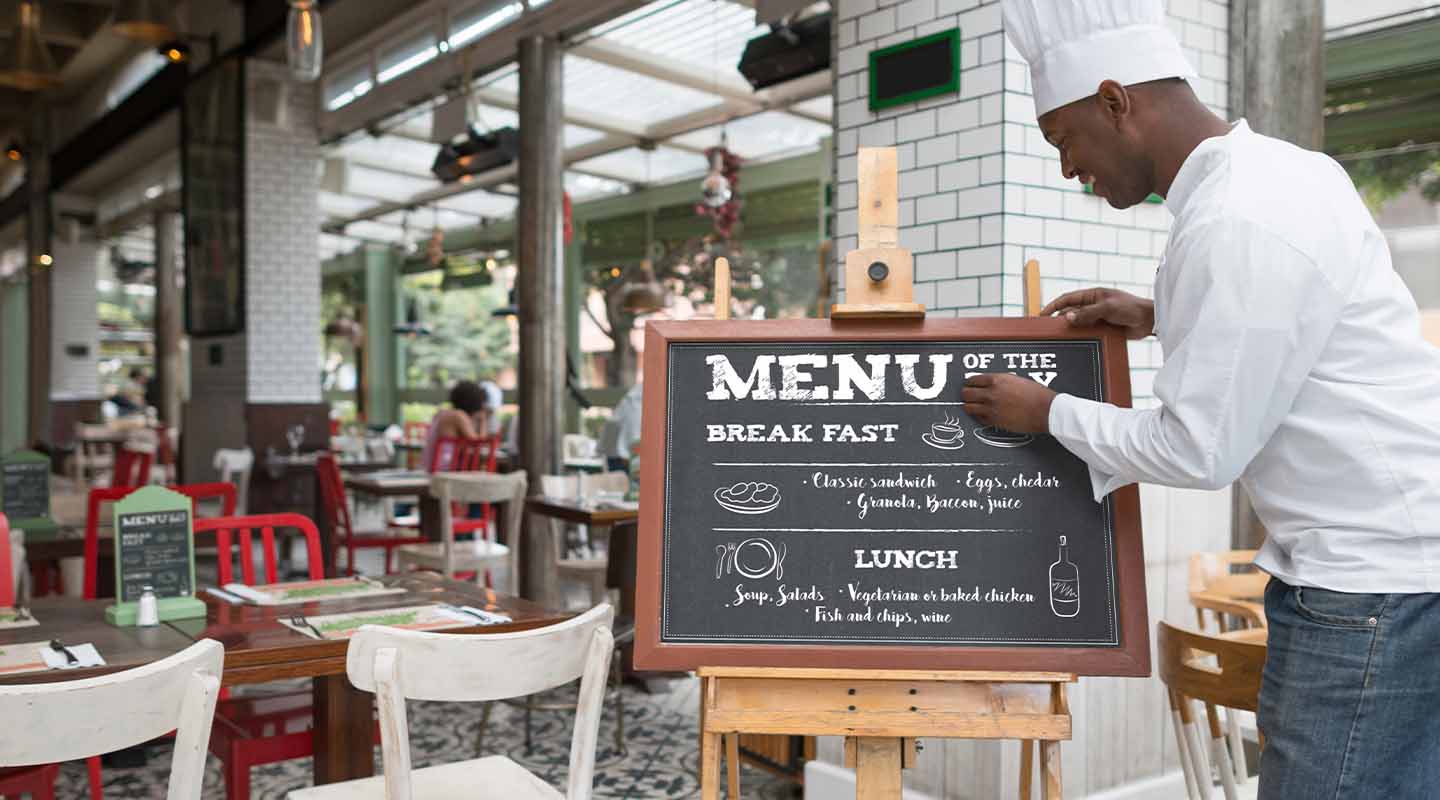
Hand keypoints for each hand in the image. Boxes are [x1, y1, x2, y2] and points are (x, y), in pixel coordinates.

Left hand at [962, 374, 1055, 433]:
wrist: (1045, 410)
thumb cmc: (1036, 395)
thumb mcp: (1016, 379)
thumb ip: (1000, 381)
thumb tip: (991, 383)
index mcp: (996, 380)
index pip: (972, 380)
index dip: (971, 383)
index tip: (971, 385)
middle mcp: (991, 393)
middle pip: (966, 393)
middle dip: (967, 394)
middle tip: (969, 396)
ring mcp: (991, 408)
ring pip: (968, 407)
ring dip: (970, 406)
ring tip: (974, 406)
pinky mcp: (994, 421)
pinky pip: (978, 418)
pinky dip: (979, 417)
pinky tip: (984, 414)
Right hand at [1040, 288, 1154, 339]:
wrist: (1149, 321)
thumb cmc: (1131, 308)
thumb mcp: (1107, 308)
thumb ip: (1087, 313)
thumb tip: (1068, 317)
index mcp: (1093, 295)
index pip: (1068, 299)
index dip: (1054, 306)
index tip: (1042, 314)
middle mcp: (1093, 306)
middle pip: (1071, 313)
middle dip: (1060, 320)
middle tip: (1049, 330)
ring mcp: (1098, 318)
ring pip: (1079, 324)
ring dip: (1071, 330)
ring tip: (1061, 338)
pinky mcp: (1104, 329)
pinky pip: (1088, 333)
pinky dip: (1082, 337)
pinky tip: (1077, 343)